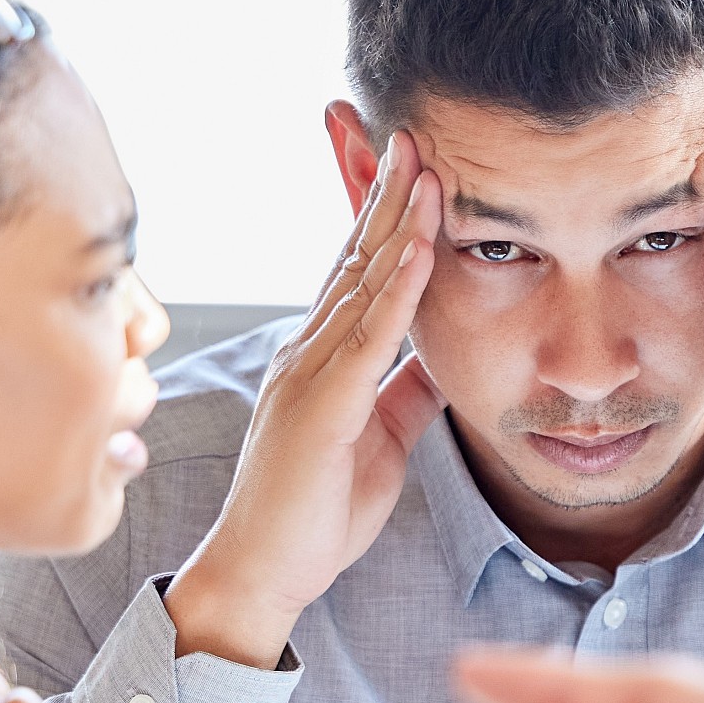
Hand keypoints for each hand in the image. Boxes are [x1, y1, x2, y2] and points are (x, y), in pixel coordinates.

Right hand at [165, 133, 442, 669]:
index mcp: (322, 358)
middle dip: (383, 191)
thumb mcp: (379, 439)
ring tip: (424, 164)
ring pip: (360, 282)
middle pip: (353, 256)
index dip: (383, 215)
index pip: (357, 271)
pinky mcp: (321, 408)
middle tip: (411, 131)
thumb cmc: (314, 511)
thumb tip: (438, 361)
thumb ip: (403, 394)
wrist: (264, 571)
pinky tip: (420, 247)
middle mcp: (308, 352)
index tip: (412, 164)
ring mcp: (310, 375)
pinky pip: (366, 338)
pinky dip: (397, 289)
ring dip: (395, 221)